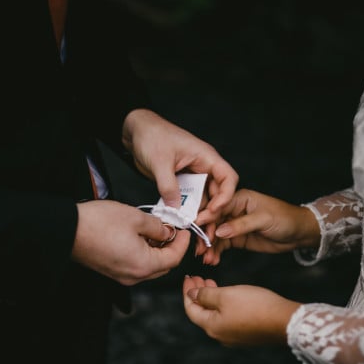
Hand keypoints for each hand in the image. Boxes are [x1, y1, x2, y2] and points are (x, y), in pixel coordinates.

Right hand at [73, 200, 191, 285]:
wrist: (68, 229)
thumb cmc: (98, 223)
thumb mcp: (136, 218)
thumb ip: (158, 226)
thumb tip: (168, 231)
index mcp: (144, 265)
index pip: (174, 258)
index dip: (183, 243)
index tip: (185, 229)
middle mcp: (134, 276)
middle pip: (164, 266)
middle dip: (172, 248)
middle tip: (174, 229)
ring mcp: (122, 276)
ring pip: (150, 266)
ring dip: (158, 250)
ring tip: (157, 229)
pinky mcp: (112, 271)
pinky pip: (137, 265)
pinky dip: (145, 253)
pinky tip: (142, 236)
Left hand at [122, 108, 238, 245]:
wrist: (135, 131)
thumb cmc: (151, 136)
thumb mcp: (160, 162)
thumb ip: (168, 186)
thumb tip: (176, 209)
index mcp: (206, 156)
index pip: (228, 178)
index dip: (225, 196)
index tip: (213, 211)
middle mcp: (203, 167)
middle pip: (218, 193)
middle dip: (212, 212)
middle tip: (200, 227)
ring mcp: (192, 176)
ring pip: (203, 199)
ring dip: (201, 216)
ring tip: (196, 232)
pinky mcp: (181, 183)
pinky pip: (189, 200)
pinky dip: (187, 212)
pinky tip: (183, 224)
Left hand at [182, 275, 299, 346]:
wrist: (284, 320)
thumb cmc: (255, 306)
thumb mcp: (226, 295)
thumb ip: (205, 295)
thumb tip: (191, 295)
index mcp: (211, 327)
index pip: (191, 310)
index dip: (187, 292)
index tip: (188, 277)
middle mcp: (220, 336)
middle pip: (202, 314)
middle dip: (198, 294)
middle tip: (198, 278)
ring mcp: (234, 337)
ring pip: (215, 316)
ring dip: (211, 299)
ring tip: (212, 282)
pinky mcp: (246, 335)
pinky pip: (228, 319)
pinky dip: (223, 305)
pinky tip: (228, 295)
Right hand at [199, 189, 320, 264]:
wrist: (298, 233)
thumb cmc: (284, 218)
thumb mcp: (263, 219)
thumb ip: (240, 225)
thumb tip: (219, 231)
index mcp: (239, 198)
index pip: (218, 207)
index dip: (206, 217)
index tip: (196, 228)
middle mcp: (234, 210)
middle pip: (213, 222)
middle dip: (204, 236)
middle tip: (200, 249)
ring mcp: (234, 225)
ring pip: (216, 235)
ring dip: (209, 247)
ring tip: (206, 258)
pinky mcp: (237, 238)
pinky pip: (222, 244)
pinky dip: (216, 252)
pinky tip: (212, 260)